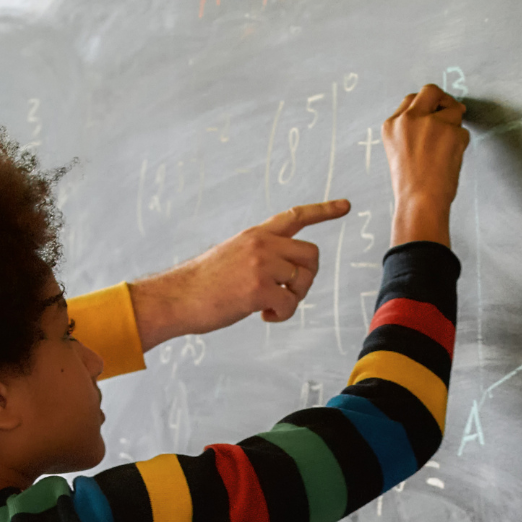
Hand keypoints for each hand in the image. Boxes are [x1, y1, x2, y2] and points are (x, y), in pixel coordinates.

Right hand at [129, 199, 352, 347]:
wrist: (175, 298)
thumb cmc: (201, 285)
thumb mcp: (231, 256)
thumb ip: (260, 257)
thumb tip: (284, 275)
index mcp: (255, 235)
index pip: (296, 216)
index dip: (324, 210)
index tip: (346, 205)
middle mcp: (261, 244)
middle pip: (312, 254)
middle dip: (308, 278)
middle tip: (289, 293)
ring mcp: (260, 264)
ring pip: (303, 280)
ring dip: (293, 299)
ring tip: (271, 307)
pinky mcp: (258, 288)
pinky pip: (289, 304)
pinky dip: (281, 315)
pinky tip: (263, 316)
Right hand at [383, 84, 468, 246]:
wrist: (419, 202)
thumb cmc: (410, 185)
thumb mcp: (399, 151)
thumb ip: (412, 130)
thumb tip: (444, 111)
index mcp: (391, 125)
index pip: (411, 99)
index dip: (426, 106)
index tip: (434, 114)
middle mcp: (409, 118)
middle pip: (431, 91)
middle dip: (444, 99)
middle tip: (453, 111)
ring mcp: (431, 122)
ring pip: (453, 110)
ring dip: (455, 126)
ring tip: (447, 150)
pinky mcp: (451, 130)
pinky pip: (463, 131)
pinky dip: (461, 145)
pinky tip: (450, 161)